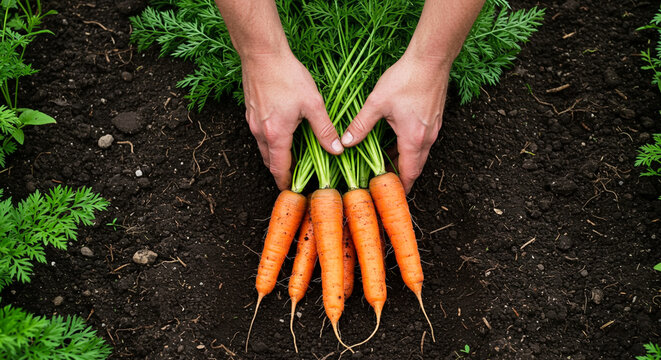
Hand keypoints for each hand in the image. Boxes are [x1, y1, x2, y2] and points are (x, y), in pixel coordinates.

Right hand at [242, 51, 342, 189]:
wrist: (262, 54)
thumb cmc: (288, 76)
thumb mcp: (313, 104)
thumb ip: (324, 129)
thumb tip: (337, 149)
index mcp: (275, 135)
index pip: (278, 168)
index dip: (285, 182)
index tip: (292, 190)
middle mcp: (260, 132)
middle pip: (268, 161)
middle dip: (280, 171)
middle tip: (295, 176)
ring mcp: (252, 121)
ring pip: (263, 148)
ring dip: (275, 156)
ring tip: (291, 158)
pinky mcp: (251, 111)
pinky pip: (259, 134)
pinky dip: (270, 141)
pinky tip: (283, 133)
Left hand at [341, 54, 450, 192]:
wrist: (431, 60)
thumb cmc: (405, 79)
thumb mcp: (377, 103)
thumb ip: (360, 125)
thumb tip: (344, 142)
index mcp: (413, 139)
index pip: (409, 173)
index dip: (401, 187)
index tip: (391, 197)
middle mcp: (427, 138)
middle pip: (415, 167)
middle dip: (401, 177)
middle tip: (383, 183)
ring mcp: (433, 129)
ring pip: (419, 154)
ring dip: (404, 161)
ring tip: (385, 165)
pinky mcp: (434, 119)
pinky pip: (422, 141)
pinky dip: (409, 148)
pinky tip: (395, 142)